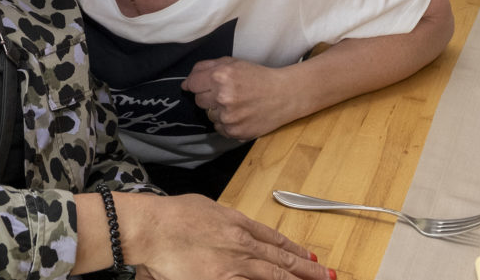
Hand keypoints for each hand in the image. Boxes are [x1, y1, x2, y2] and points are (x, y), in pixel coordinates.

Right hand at [129, 194, 332, 279]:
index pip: (274, 239)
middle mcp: (241, 244)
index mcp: (237, 222)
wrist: (151, 227)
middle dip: (307, 270)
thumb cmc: (170, 215)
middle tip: (328, 276)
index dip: (294, 250)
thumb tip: (234, 226)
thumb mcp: (204, 207)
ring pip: (272, 277)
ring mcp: (233, 265)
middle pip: (281, 260)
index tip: (310, 257)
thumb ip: (223, 219)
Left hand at [182, 57, 296, 140]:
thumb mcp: (232, 63)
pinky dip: (226, 123)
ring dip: (218, 111)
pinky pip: (219, 128)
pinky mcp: (235, 132)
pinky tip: (241, 115)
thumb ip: (206, 68)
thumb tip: (185, 83)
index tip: (204, 85)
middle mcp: (223, 97)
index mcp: (220, 76)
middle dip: (208, 97)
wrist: (285, 95)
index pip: (191, 84)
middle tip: (227, 93)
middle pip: (198, 101)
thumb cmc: (257, 76)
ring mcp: (229, 117)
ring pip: (208, 116)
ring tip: (237, 104)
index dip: (197, 84)